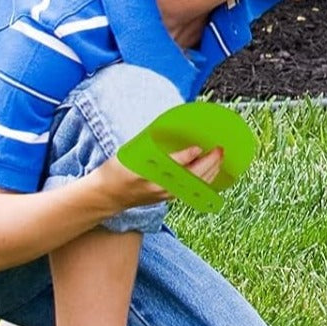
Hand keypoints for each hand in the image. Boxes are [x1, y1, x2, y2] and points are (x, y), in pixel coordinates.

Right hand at [93, 146, 223, 210]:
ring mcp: (165, 194)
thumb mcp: (128, 153)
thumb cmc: (116, 171)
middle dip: (208, 163)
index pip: (170, 166)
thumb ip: (148, 143)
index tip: (197, 147)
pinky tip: (213, 170)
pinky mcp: (169, 197)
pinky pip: (192, 189)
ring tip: (220, 156)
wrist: (106, 197)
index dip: (186, 157)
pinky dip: (205, 179)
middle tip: (219, 149)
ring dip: (211, 170)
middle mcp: (159, 187)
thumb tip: (167, 128)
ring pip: (194, 185)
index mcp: (146, 173)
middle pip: (190, 177)